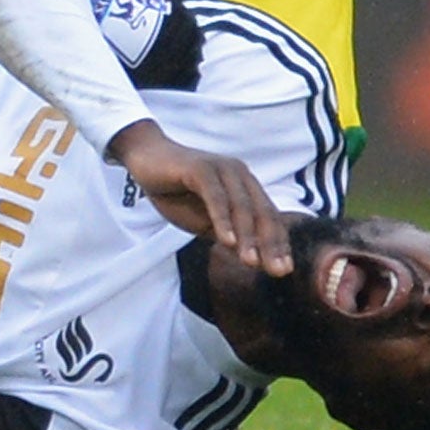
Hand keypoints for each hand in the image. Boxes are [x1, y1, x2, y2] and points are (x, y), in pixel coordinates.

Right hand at [106, 119, 291, 275]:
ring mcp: (222, 169)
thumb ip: (228, 234)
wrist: (144, 158)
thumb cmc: (175, 191)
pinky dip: (222, 219)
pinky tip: (226, 241)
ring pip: (241, 207)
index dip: (278, 244)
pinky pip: (216, 197)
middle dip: (270, 244)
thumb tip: (254, 259)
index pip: (268, 217)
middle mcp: (240, 175)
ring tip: (251, 262)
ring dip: (248, 236)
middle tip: (277, 271)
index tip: (285, 270)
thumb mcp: (204, 220)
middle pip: (261, 213)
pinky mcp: (201, 168)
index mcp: (245, 186)